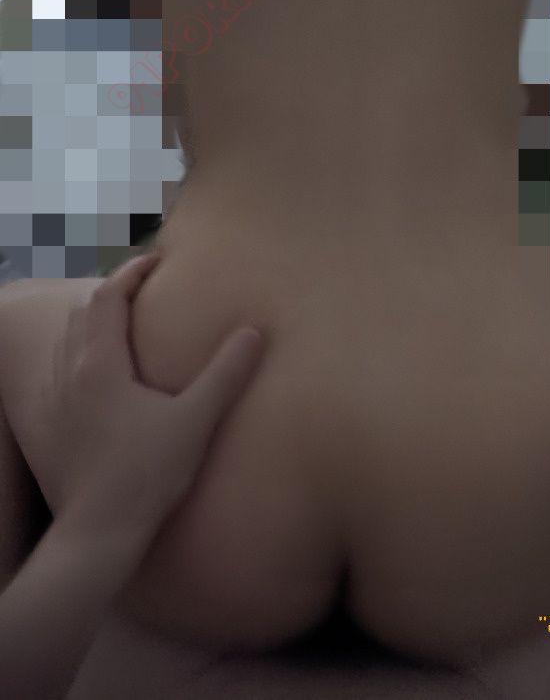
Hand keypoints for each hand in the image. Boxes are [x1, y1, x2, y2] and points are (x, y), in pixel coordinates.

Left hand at [42, 253, 264, 538]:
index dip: (132, 272)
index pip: (108, 297)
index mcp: (100, 364)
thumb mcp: (195, 421)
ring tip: (125, 319)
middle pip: (83, 311)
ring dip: (94, 317)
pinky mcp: (54, 423)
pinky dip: (80, 347)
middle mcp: (70, 373)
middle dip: (113, 289)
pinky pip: (59, 366)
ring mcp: (56, 399)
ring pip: (67, 338)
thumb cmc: (147, 475)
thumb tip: (254, 332)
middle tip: (145, 284)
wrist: (98, 531)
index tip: (157, 260)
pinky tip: (99, 369)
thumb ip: (225, 374)